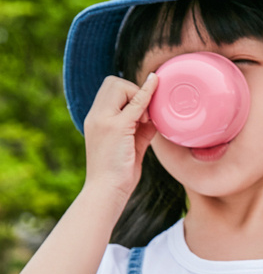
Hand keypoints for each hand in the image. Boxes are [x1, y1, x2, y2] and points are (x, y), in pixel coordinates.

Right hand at [83, 73, 159, 205]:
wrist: (106, 192)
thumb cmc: (118, 174)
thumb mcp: (131, 146)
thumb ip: (141, 129)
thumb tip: (154, 117)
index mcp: (95, 119)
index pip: (109, 89)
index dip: (128, 94)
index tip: (141, 115)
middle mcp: (95, 116)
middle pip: (113, 82)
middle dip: (132, 91)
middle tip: (143, 117)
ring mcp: (104, 120)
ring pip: (121, 86)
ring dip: (138, 97)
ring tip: (142, 122)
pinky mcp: (116, 128)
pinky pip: (135, 101)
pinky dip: (147, 91)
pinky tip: (156, 82)